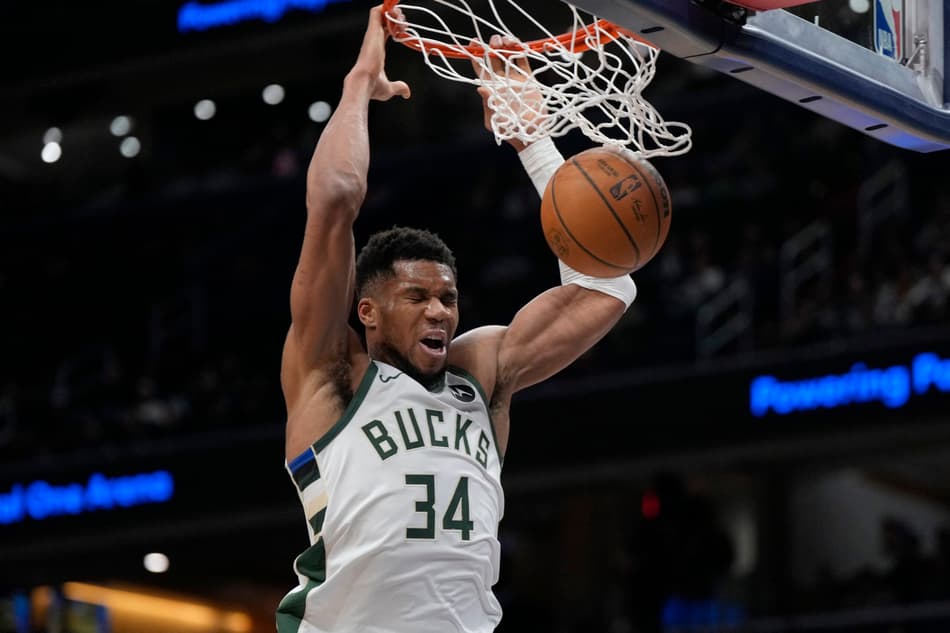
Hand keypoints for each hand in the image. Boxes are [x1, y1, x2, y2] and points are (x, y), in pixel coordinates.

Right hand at [352, 5, 410, 101]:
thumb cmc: (372, 87)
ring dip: (393, 12)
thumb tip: (407, 93)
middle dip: (396, 17)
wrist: (364, 84)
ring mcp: (372, 35)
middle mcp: (374, 40)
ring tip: (403, 19)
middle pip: (384, 20)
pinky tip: (397, 17)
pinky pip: (377, 11)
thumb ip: (399, 87)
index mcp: (377, 50)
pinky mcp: (372, 31)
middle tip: (405, 23)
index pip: (385, 32)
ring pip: (381, 13)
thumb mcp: (390, 88)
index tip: (404, 28)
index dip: (395, 27)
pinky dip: (387, 9)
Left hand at [472, 34, 544, 151]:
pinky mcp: (528, 79)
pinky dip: (521, 51)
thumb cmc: (510, 131)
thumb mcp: (494, 120)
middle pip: (493, 58)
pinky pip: (523, 61)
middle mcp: (501, 81)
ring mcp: (514, 79)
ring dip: (507, 45)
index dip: (476, 54)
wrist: (531, 136)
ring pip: (508, 56)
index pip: (480, 68)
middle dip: (492, 46)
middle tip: (495, 41)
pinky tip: (520, 45)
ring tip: (508, 41)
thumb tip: (479, 88)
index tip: (474, 42)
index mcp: (490, 89)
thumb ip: (487, 104)